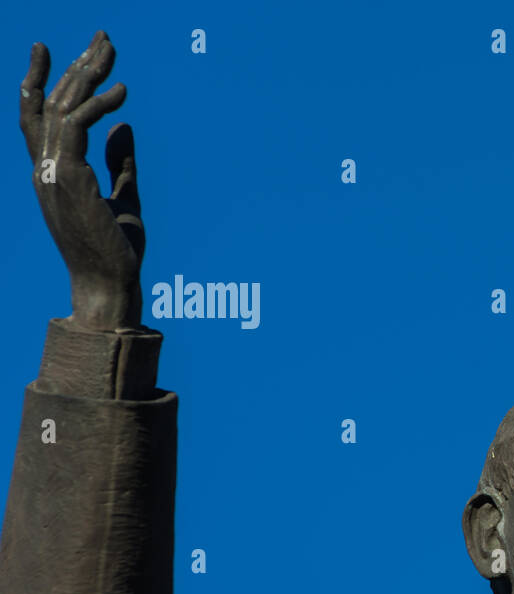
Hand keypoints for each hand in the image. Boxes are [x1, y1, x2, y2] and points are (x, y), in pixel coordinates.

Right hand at [20, 31, 143, 331]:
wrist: (110, 284)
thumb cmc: (115, 251)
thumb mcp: (122, 199)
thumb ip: (121, 164)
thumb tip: (125, 127)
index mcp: (51, 173)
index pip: (36, 116)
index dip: (41, 80)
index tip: (51, 48)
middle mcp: (43, 169)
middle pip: (51, 103)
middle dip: (76, 66)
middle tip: (103, 37)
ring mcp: (51, 173)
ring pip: (60, 108)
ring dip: (87, 75)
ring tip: (113, 54)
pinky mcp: (68, 179)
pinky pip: (76, 128)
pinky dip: (97, 105)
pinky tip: (122, 93)